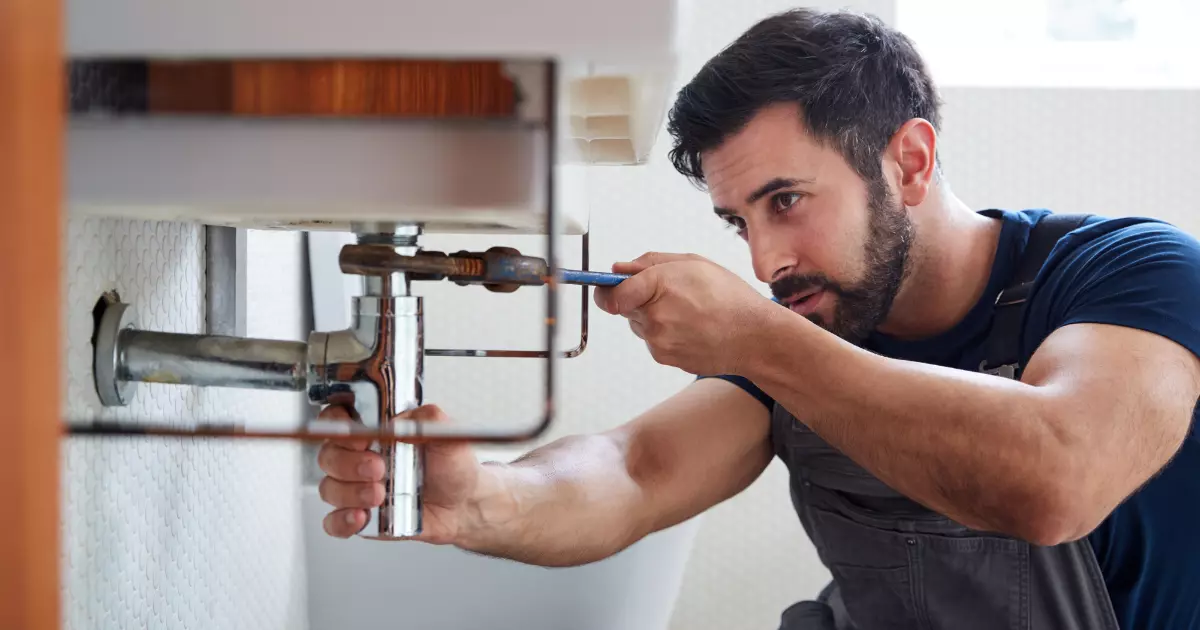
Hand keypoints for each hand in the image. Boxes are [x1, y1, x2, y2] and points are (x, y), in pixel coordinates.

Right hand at [316, 403, 482, 542]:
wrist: (464, 505)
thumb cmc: (452, 467)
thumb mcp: (449, 436)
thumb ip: (429, 419)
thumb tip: (402, 419)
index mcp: (376, 431)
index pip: (337, 419)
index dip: (337, 425)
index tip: (359, 437)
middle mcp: (360, 457)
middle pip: (328, 455)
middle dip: (348, 463)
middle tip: (378, 468)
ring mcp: (357, 488)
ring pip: (329, 488)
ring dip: (350, 493)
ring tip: (380, 495)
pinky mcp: (361, 516)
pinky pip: (334, 522)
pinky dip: (342, 521)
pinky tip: (362, 517)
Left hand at [593, 252, 772, 375]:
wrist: (754, 337)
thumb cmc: (730, 298)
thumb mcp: (693, 263)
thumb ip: (650, 263)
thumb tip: (619, 269)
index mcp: (660, 285)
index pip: (611, 293)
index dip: (606, 288)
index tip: (606, 286)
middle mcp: (655, 316)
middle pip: (623, 307)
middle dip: (637, 298)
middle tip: (669, 294)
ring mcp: (658, 341)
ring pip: (638, 324)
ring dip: (652, 316)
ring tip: (686, 312)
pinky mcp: (663, 357)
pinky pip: (652, 340)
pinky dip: (664, 333)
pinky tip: (689, 328)